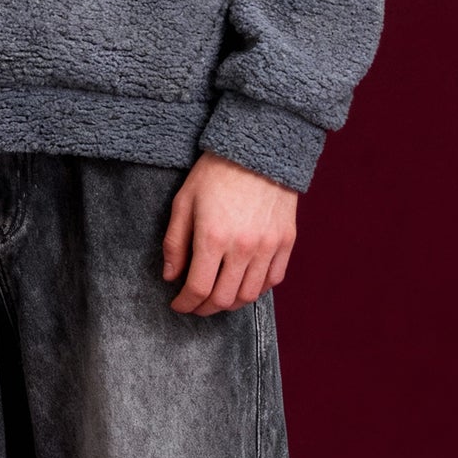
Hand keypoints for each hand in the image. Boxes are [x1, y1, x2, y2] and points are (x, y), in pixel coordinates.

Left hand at [162, 151, 296, 315]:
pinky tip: (243, 285)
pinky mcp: (286, 241)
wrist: (258, 149)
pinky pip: (273, 280)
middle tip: (195, 305)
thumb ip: (175, 243)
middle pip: (223, 299)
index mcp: (212, 238)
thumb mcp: (184, 202)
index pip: (197, 289)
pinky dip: (257, 290)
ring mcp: (268, 246)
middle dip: (204, 308)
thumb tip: (171, 277)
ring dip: (230, 304)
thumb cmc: (215, 173)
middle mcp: (242, 247)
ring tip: (218, 298)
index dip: (184, 304)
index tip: (178, 304)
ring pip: (249, 295)